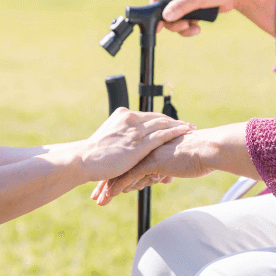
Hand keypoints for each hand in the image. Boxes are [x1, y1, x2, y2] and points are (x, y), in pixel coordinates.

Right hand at [79, 108, 194, 181]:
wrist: (84, 160)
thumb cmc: (94, 155)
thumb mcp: (108, 139)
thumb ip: (121, 137)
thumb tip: (127, 144)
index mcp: (123, 115)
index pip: (148, 116)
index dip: (163, 119)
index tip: (174, 122)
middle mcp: (130, 119)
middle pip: (158, 118)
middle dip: (174, 121)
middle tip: (188, 125)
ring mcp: (135, 131)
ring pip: (162, 124)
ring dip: (179, 126)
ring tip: (191, 128)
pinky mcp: (138, 144)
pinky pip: (161, 135)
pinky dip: (175, 132)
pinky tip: (185, 133)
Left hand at [91, 130, 214, 205]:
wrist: (208, 149)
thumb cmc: (197, 155)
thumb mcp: (176, 162)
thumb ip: (164, 168)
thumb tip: (161, 176)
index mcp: (149, 144)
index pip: (127, 159)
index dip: (115, 172)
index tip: (104, 183)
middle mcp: (145, 147)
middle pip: (120, 165)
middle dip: (107, 181)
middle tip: (96, 195)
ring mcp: (147, 154)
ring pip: (122, 171)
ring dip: (108, 187)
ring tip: (99, 200)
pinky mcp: (151, 162)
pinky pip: (130, 176)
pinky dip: (118, 186)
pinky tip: (109, 195)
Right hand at [150, 0, 275, 36]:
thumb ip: (181, 6)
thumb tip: (165, 16)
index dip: (155, 13)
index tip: (159, 25)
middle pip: (165, 13)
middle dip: (174, 23)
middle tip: (185, 26)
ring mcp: (186, 3)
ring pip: (176, 20)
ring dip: (183, 27)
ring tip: (195, 29)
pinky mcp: (194, 10)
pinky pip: (186, 22)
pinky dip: (190, 27)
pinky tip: (198, 28)